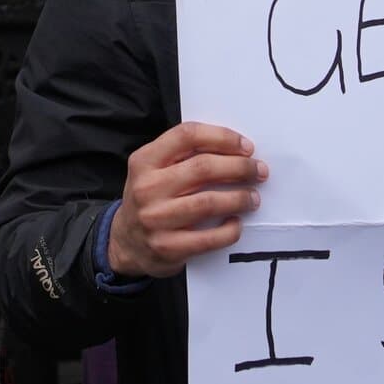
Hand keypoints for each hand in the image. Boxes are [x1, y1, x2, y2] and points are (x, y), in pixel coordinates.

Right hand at [105, 122, 267, 278]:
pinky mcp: (168, 247)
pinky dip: (230, 230)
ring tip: (253, 197)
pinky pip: (209, 238)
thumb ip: (182, 155)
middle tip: (258, 170)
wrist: (126, 242)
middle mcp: (147, 187)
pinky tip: (236, 223)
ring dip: (239, 198)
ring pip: (209, 202)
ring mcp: (156, 218)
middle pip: (203, 168)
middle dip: (239, 167)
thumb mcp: (152, 169)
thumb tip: (234, 149)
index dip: (222, 137)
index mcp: (144, 160)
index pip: (187, 136)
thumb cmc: (150, 199)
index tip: (246, 146)